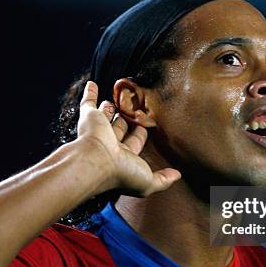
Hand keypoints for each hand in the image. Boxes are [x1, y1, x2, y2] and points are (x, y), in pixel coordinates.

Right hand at [76, 81, 180, 196]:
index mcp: (123, 156)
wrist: (96, 163)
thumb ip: (163, 179)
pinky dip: (90, 93)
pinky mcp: (89, 118)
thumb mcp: (148, 182)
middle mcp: (110, 143)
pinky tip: (93, 84)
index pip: (135, 142)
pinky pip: (88, 103)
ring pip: (107, 115)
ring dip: (111, 108)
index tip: (147, 126)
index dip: (141, 134)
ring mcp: (99, 130)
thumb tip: (177, 175)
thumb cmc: (121, 173)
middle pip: (121, 127)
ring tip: (119, 98)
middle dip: (127, 119)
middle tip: (135, 108)